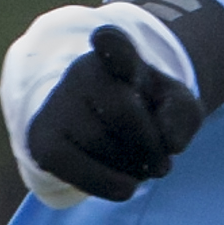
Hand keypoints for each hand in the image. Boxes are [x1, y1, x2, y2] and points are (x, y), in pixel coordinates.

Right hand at [25, 26, 202, 201]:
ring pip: (98, 143)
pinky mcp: (42, 138)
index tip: (105, 38)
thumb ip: (182, 115)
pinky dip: (104, 183)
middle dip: (150, 144)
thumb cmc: (150, 109)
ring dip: (132, 168)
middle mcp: (83, 73)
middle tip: (164, 163)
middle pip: (122, 112)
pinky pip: (68, 167)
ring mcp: (58, 103)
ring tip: (142, 167)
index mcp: (120, 56)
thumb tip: (169, 142)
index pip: (114, 45)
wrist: (114, 129)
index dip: (110, 44)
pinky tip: (125, 187)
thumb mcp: (178, 105)